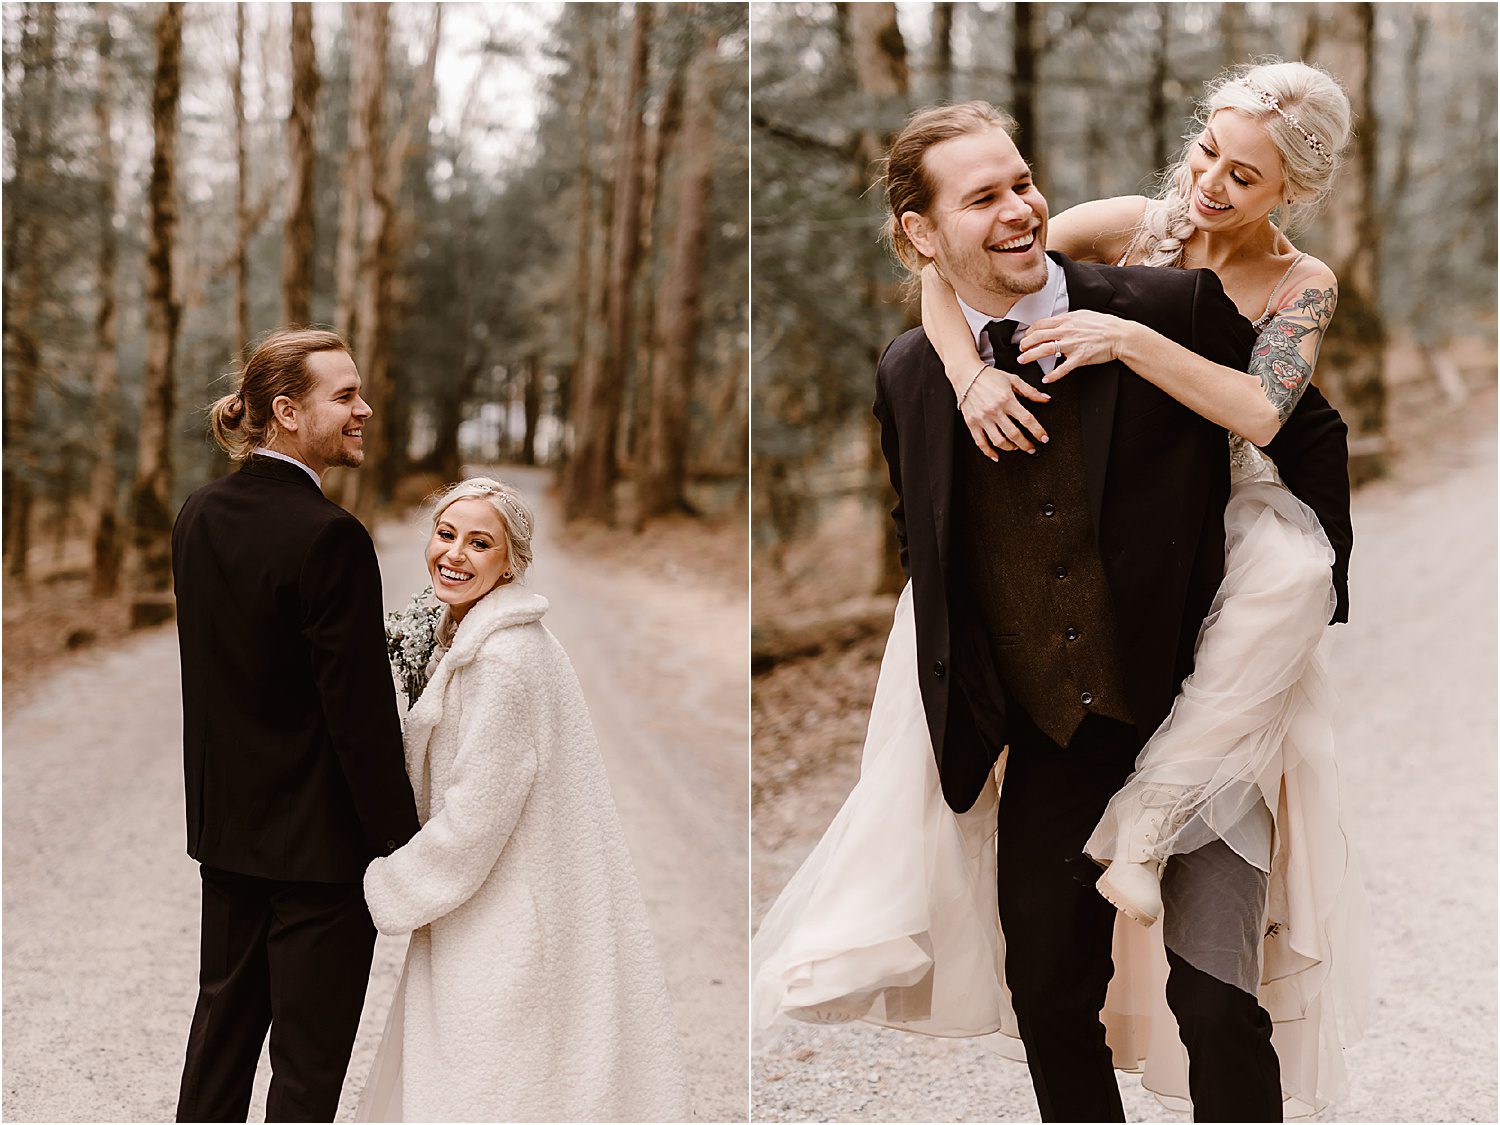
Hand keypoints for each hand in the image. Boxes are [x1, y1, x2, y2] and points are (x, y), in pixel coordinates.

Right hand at [953, 364, 1050, 459]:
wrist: (966, 374)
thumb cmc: (989, 377)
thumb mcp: (1013, 380)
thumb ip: (1030, 391)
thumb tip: (1045, 399)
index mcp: (1007, 400)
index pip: (1027, 420)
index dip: (1038, 431)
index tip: (1044, 438)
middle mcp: (994, 410)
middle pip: (1014, 434)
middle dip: (1026, 445)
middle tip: (1032, 448)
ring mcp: (982, 418)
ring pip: (999, 441)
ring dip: (1011, 448)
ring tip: (1016, 448)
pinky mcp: (972, 423)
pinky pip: (980, 442)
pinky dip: (989, 452)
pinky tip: (996, 455)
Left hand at [1018, 311, 1133, 382]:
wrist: (1120, 335)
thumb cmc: (1104, 325)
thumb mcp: (1083, 315)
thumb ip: (1068, 319)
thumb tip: (1056, 321)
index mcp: (1067, 320)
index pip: (1040, 324)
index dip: (1029, 331)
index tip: (1025, 337)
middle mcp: (1067, 331)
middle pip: (1038, 336)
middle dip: (1024, 344)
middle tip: (1020, 350)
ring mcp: (1072, 345)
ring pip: (1045, 350)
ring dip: (1030, 356)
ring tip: (1022, 360)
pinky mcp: (1080, 357)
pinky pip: (1063, 368)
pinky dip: (1053, 375)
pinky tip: (1046, 379)